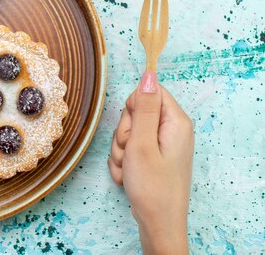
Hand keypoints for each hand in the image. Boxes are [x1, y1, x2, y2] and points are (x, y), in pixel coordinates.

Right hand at [108, 71, 193, 254]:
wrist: (157, 224)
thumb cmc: (152, 186)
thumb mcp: (141, 143)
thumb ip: (143, 107)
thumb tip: (149, 74)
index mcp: (175, 122)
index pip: (149, 92)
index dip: (132, 107)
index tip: (132, 129)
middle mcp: (172, 130)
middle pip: (136, 112)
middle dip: (124, 133)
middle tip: (129, 152)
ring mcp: (163, 145)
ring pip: (129, 132)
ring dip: (121, 150)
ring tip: (128, 168)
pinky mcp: (154, 157)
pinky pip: (130, 149)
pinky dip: (124, 161)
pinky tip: (128, 176)